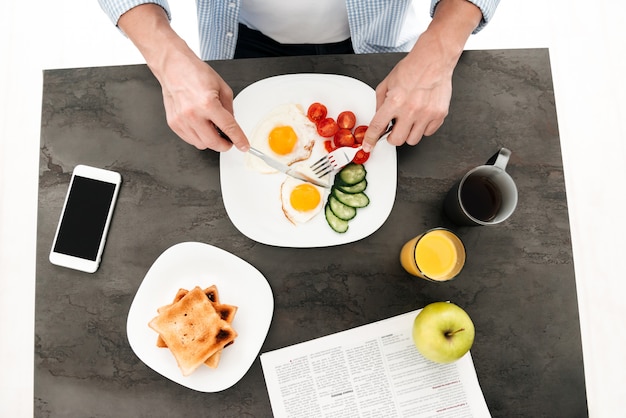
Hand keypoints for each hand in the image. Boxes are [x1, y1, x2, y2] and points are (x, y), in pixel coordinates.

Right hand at [158, 52, 249, 151]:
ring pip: (201, 144)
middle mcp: (193, 114)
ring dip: (211, 141)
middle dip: (225, 145)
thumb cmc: (195, 73)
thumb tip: (232, 125)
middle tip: (229, 140)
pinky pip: (190, 140)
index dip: (239, 140)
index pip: (228, 128)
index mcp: (207, 103)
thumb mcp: (222, 87)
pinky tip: (201, 126)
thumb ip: (229, 109)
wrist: (173, 67)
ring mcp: (181, 120)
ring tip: (212, 128)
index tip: (244, 146)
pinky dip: (199, 137)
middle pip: (213, 143)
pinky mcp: (173, 123)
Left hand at [362, 31, 453, 151]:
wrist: (434, 60)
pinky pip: (427, 133)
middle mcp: (411, 110)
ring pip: (413, 140)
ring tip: (409, 120)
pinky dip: (423, 128)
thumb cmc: (412, 69)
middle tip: (394, 129)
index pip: (378, 127)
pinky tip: (421, 116)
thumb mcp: (387, 83)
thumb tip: (378, 120)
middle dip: (392, 137)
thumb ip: (380, 103)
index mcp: (394, 101)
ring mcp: (426, 114)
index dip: (371, 139)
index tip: (369, 145)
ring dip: (408, 133)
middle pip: (397, 140)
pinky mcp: (439, 115)